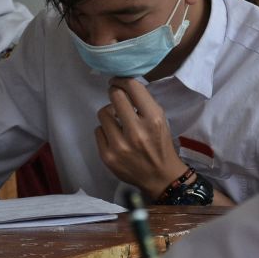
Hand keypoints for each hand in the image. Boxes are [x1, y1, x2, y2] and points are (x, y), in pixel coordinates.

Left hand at [95, 78, 188, 196]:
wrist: (161, 177)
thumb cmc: (161, 145)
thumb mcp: (161, 120)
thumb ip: (144, 103)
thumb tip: (123, 85)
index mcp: (153, 119)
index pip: (132, 87)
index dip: (122, 80)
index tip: (119, 82)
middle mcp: (136, 132)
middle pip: (114, 96)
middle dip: (115, 93)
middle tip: (117, 98)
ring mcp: (120, 145)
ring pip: (103, 113)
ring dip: (110, 114)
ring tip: (118, 121)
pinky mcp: (108, 156)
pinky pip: (98, 131)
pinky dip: (106, 131)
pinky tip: (115, 137)